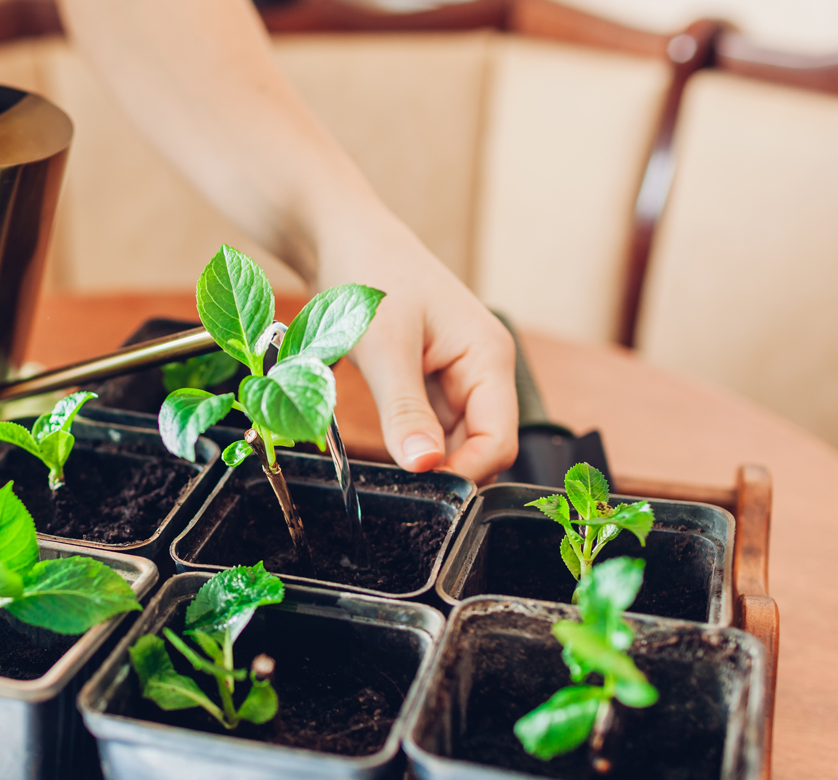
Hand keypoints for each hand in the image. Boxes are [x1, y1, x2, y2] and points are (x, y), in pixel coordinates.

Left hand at [317, 206, 517, 482]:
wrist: (338, 235)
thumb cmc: (368, 272)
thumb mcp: (384, 346)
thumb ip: (405, 410)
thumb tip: (425, 465)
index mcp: (488, 356)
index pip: (500, 441)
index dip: (467, 472)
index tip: (424, 486)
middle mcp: (480, 369)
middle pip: (480, 446)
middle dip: (446, 468)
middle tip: (398, 478)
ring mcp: (454, 375)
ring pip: (451, 440)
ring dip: (423, 453)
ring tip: (385, 449)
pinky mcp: (427, 378)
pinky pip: (426, 424)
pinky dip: (407, 437)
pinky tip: (383, 435)